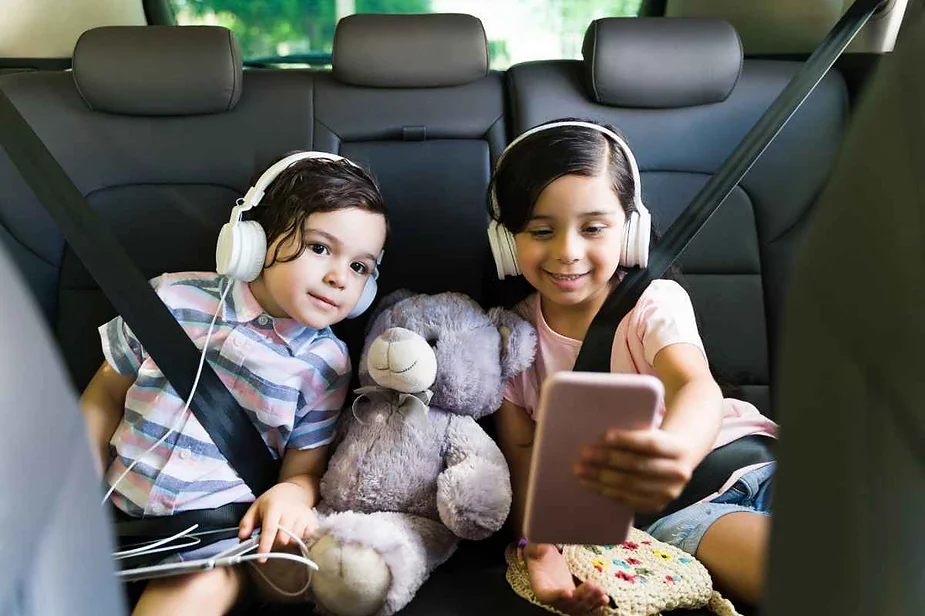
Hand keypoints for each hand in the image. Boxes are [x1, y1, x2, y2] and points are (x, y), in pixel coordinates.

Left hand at [238, 481, 318, 561]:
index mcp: (274, 507)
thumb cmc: (272, 501)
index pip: (270, 529)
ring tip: (282, 535)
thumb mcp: (256, 508)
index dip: (266, 545)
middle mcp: (290, 511)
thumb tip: (242, 537)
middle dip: (276, 545)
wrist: (293, 491)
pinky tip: (293, 533)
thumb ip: (247, 522)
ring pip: (295, 540)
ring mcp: (303, 516)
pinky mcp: (312, 520)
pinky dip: (299, 540)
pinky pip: (306, 538)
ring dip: (287, 543)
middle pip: (284, 538)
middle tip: (271, 541)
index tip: (261, 558)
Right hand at [524, 542, 608, 614]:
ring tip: (600, 590)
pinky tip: (604, 598)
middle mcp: (553, 598)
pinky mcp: (576, 598)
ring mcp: (566, 600)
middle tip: (591, 584)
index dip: (557, 596)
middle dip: (580, 597)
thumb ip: (536, 549)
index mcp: (540, 586)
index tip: (568, 592)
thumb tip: (540, 549)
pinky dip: (596, 604)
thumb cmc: (539, 552)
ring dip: (590, 601)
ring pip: (578, 607)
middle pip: (566, 604)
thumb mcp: (535, 547)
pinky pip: (586, 605)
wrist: (547, 559)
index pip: (546, 596)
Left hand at [574, 429, 696, 513]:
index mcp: (679, 449)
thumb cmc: (656, 442)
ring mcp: (669, 493)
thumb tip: (600, 438)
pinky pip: (627, 500)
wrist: (677, 462)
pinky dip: (606, 491)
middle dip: (608, 459)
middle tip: (584, 453)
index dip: (627, 440)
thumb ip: (635, 433)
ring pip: (630, 485)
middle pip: (638, 466)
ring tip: (580, 469)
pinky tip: (590, 483)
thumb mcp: (653, 432)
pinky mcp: (656, 506)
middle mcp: (679, 473)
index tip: (602, 435)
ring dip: (601, 477)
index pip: (651, 444)